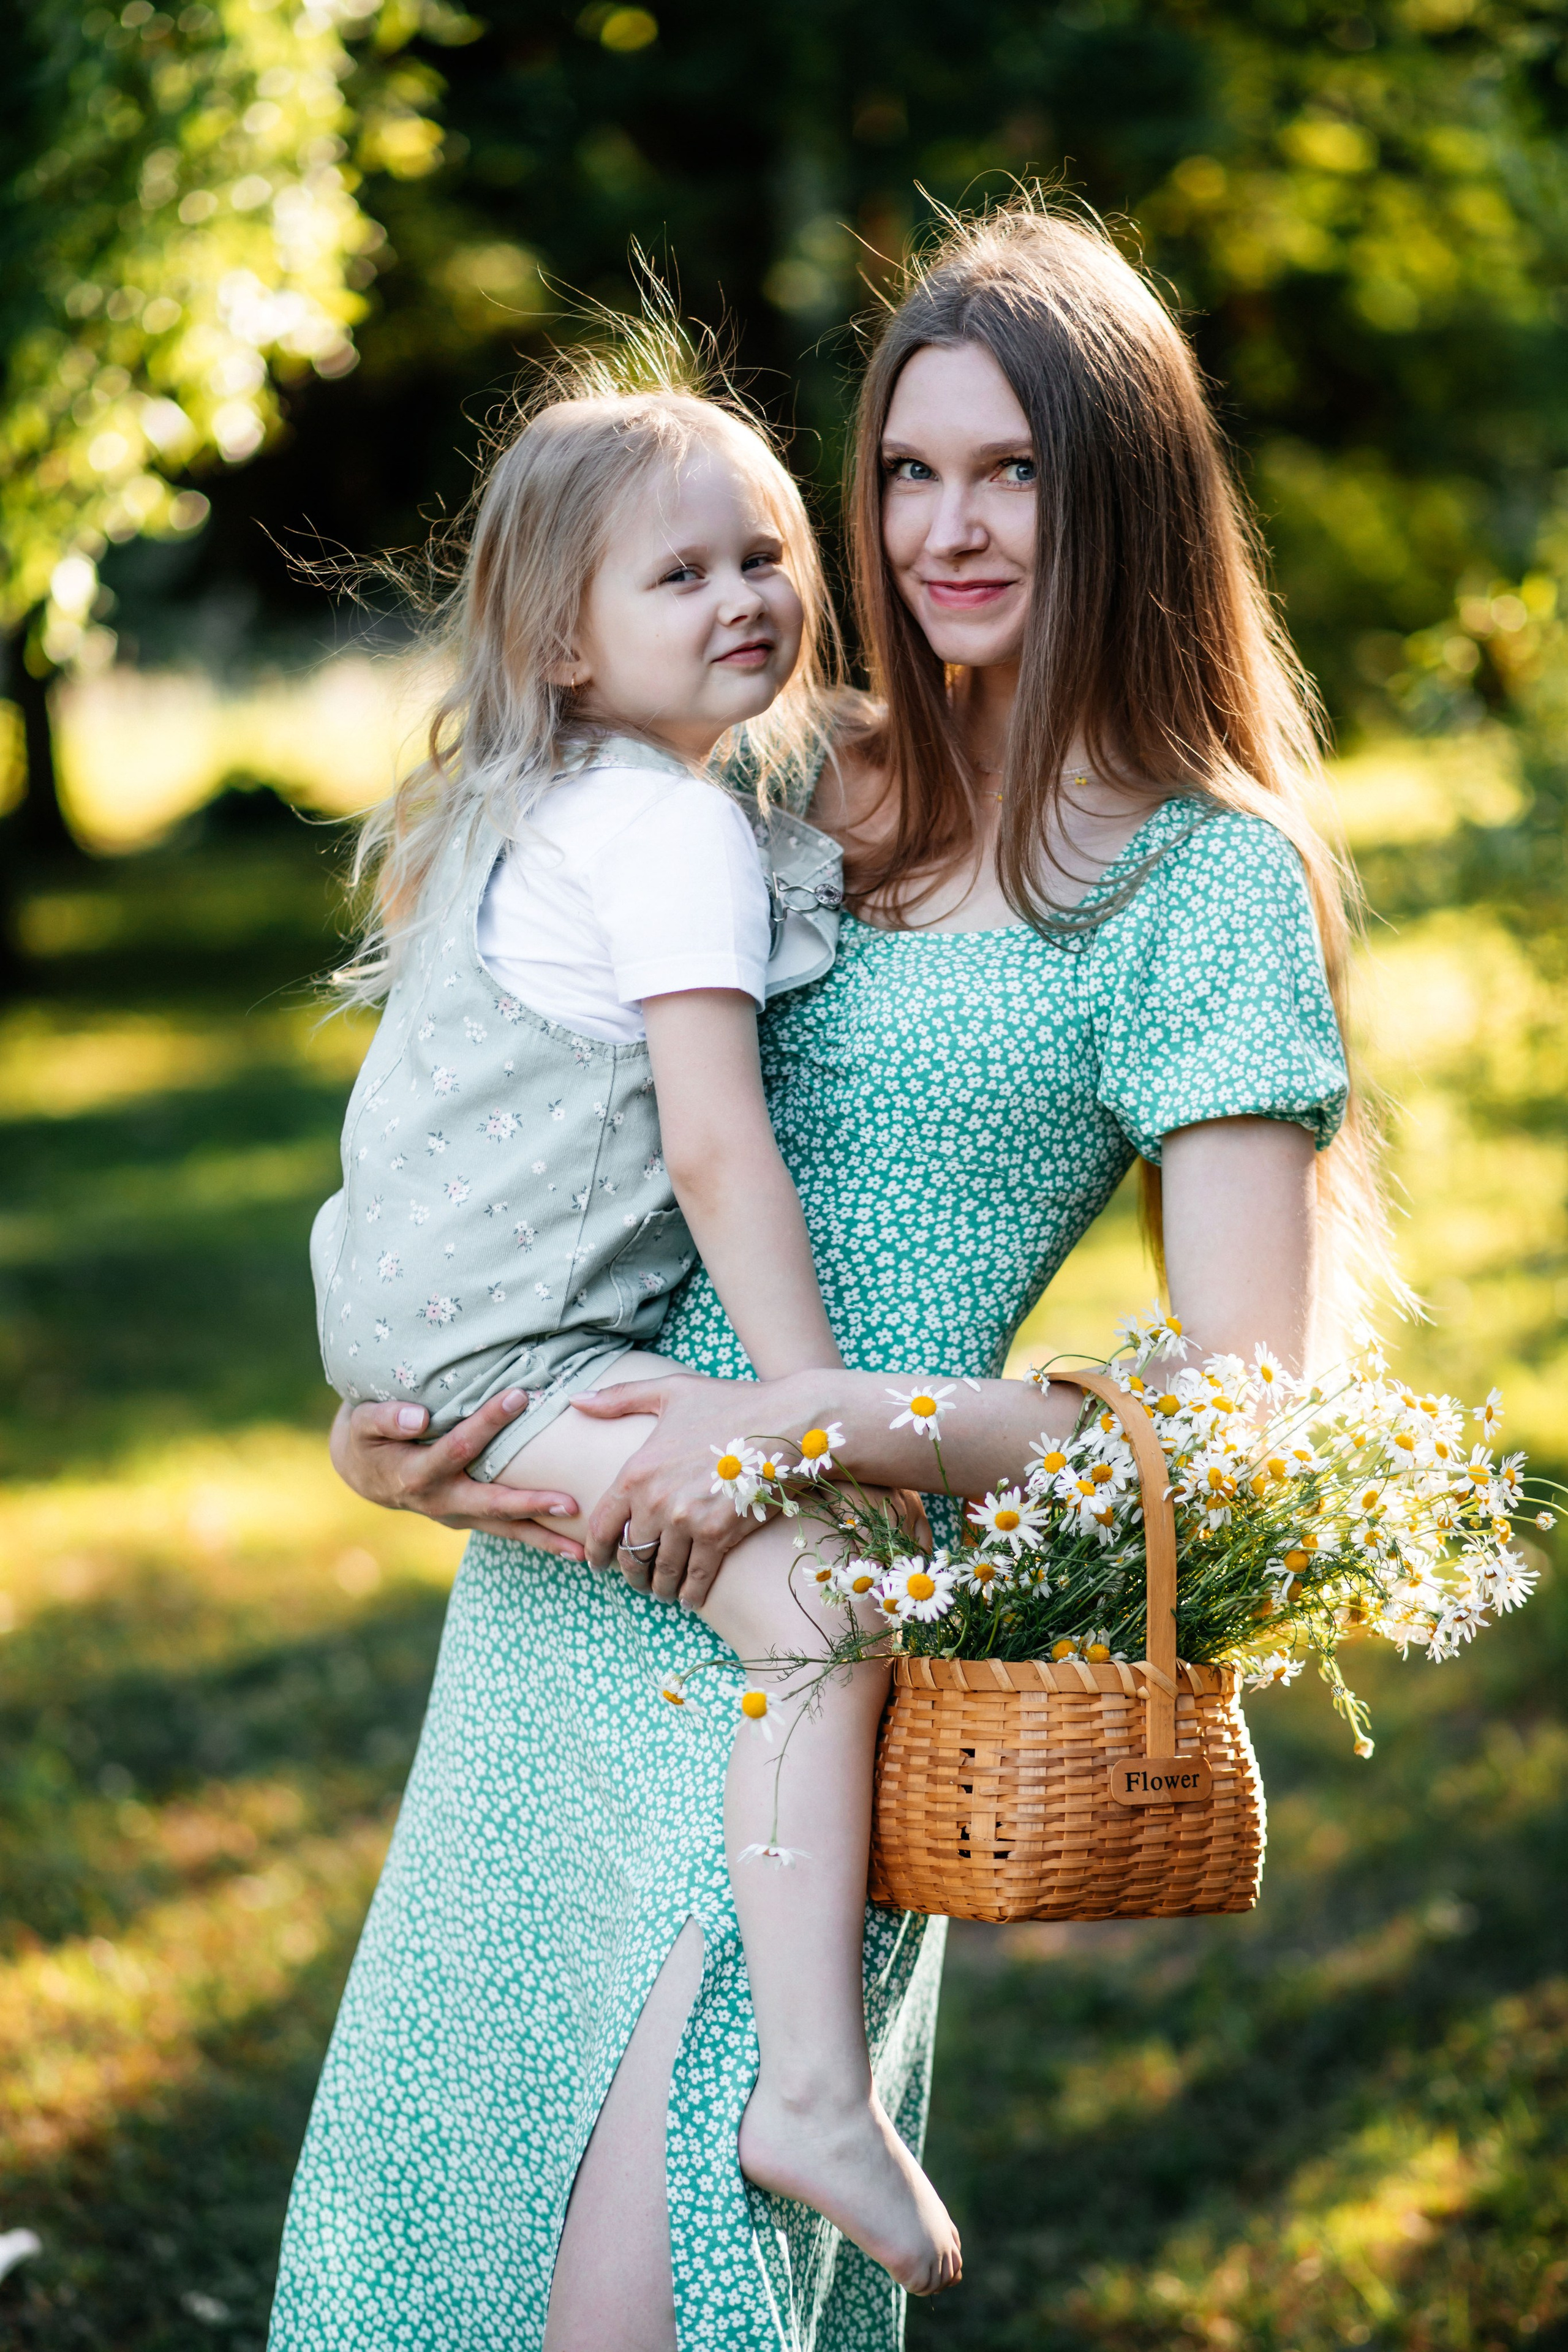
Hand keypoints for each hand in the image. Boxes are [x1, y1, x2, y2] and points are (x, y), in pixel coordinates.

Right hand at [329, 1390, 585, 1555]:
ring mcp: (457, 1517)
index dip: (488, 1422)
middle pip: (491, 1504)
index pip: (459, 1447)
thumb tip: (418, 1417)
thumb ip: (385, 1418)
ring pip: (505, 1530)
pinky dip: (538, 1540)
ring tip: (582, 1551)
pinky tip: (573, 1549)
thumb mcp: (363, 1423)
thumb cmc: (369, 1438)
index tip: (520, 1395)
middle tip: (570, 1503)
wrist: (366, 1472)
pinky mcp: (469, 1521)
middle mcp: (440, 1502)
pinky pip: (507, 1532)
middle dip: (531, 1504)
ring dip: (544, 1539)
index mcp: (416, 1475)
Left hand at [573, 1372, 782, 1606]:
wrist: (787, 1423)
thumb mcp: (671, 1391)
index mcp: (637, 1471)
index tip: (597, 1564)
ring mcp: (688, 1522)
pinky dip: (691, 1594)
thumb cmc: (730, 1403)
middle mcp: (656, 1502)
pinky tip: (690, 1599)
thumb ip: (620, 1397)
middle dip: (631, 1573)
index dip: (596, 1551)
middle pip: (632, 1555)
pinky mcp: (720, 1536)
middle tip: (636, 1580)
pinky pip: (697, 1577)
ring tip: (663, 1591)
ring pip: (663, 1572)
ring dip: (660, 1588)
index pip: (602, 1526)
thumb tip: (576, 1400)